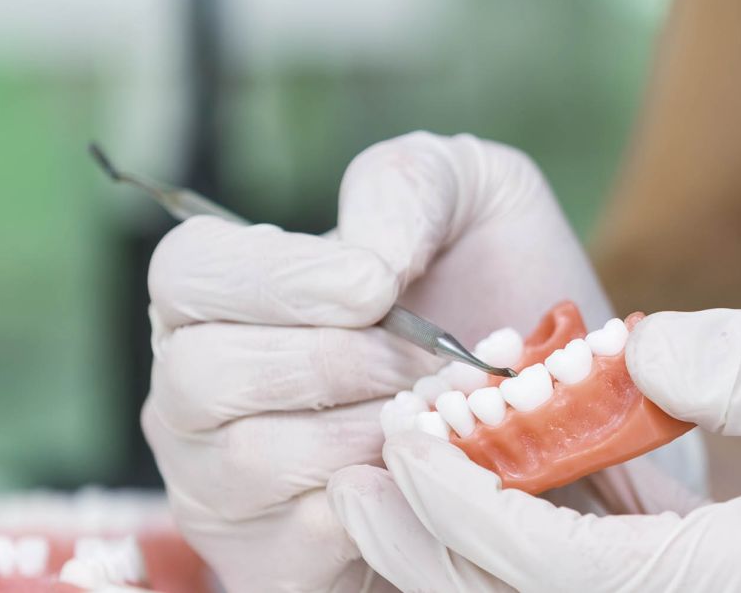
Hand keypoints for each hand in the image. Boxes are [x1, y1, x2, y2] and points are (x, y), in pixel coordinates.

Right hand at [142, 132, 617, 591]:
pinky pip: (301, 539)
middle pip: (206, 374)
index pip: (186, 273)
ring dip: (373, 431)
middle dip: (340, 361)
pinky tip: (436, 467)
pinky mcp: (271, 560)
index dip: (275, 278)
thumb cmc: (495, 287)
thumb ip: (407, 185)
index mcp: (222, 290)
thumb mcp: (471, 196)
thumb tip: (367, 257)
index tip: (375, 286)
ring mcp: (221, 484)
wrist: (554, 402)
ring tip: (445, 409)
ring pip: (255, 460)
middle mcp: (195, 389)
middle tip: (429, 359)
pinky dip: (386, 500)